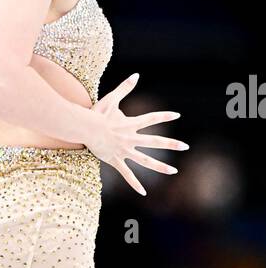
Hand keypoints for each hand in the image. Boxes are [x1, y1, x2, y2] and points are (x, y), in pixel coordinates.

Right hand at [84, 73, 187, 195]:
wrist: (83, 128)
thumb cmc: (95, 113)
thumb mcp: (111, 99)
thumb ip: (124, 88)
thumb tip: (136, 74)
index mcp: (130, 124)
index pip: (151, 119)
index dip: (164, 116)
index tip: (176, 115)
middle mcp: (130, 138)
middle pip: (155, 142)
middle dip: (171, 144)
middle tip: (185, 146)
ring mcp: (124, 151)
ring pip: (146, 161)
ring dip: (160, 166)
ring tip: (173, 171)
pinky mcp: (115, 160)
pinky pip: (127, 174)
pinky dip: (135, 184)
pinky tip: (143, 192)